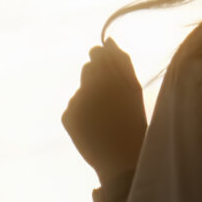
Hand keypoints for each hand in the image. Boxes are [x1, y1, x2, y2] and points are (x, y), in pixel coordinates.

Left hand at [61, 39, 145, 186]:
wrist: (121, 160)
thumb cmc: (133, 123)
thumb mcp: (134, 91)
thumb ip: (122, 63)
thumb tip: (108, 41)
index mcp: (114, 77)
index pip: (99, 53)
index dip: (103, 59)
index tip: (109, 71)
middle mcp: (94, 86)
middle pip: (88, 67)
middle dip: (96, 76)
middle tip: (109, 97)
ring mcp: (78, 101)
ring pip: (81, 87)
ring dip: (89, 94)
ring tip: (104, 114)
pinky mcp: (67, 115)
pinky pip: (73, 105)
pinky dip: (81, 112)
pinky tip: (94, 125)